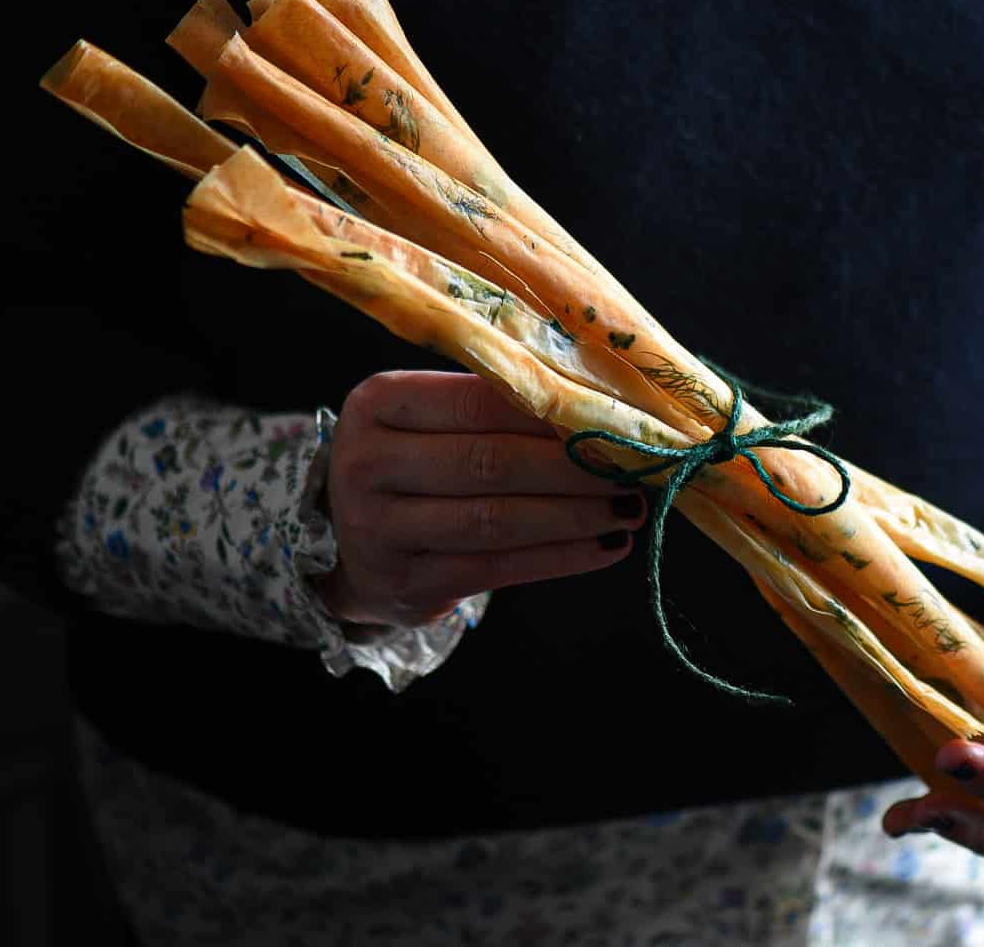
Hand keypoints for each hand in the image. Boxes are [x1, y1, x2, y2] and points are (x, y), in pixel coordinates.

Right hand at [315, 370, 644, 628]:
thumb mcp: (429, 419)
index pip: (476, 400)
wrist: (349, 542)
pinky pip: (499, 568)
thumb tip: (603, 408)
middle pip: (489, 461)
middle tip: (634, 467)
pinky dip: (562, 557)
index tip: (613, 417)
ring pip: (497, 519)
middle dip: (573, 466)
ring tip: (630, 507)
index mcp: (378, 402)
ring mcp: (381, 530)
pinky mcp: (408, 584)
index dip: (550, 410)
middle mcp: (368, 463)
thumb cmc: (414, 463)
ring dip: (576, 515)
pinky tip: (607, 546)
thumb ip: (497, 405)